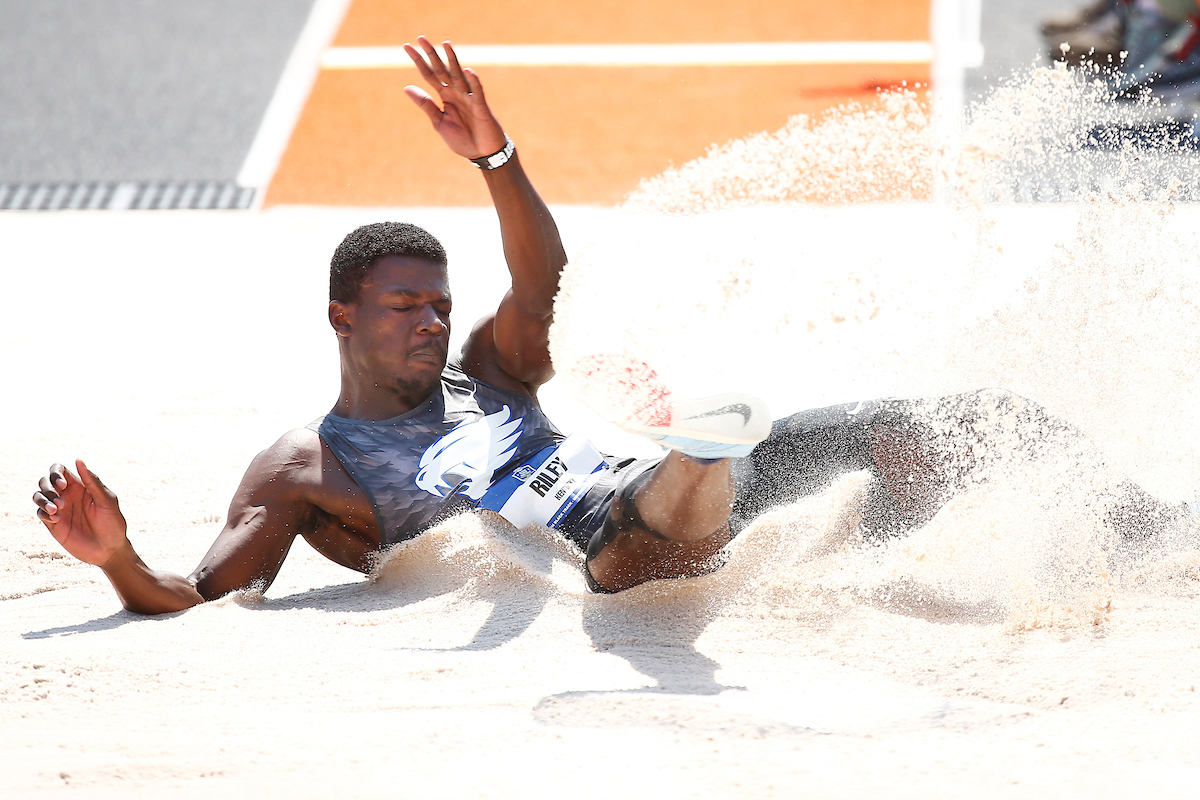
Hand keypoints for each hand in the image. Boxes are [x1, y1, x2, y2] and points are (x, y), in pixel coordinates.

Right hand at [33, 460, 128, 566]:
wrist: (110, 550)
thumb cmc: (113, 523)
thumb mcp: (107, 501)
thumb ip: (92, 482)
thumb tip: (78, 459)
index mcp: (80, 486)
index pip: (60, 470)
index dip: (56, 473)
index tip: (63, 485)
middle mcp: (67, 495)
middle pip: (45, 481)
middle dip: (47, 487)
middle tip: (61, 501)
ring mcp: (59, 510)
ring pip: (38, 496)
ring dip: (43, 499)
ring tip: (57, 510)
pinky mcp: (54, 524)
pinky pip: (40, 513)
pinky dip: (44, 513)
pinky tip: (56, 519)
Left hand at [403, 36, 506, 159]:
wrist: (482, 153)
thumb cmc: (463, 139)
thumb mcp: (439, 122)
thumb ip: (426, 104)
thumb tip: (406, 87)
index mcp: (445, 96)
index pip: (429, 75)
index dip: (419, 61)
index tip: (406, 47)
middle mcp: (456, 93)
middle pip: (442, 70)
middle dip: (432, 54)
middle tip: (421, 38)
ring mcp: (469, 98)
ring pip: (458, 75)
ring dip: (452, 60)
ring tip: (445, 44)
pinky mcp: (481, 107)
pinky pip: (477, 92)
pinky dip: (473, 82)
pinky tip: (466, 71)